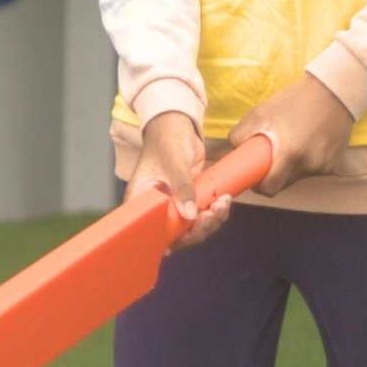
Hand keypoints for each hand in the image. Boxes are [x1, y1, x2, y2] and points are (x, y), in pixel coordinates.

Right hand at [127, 112, 230, 249]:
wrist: (177, 126)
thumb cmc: (165, 140)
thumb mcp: (173, 163)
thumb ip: (182, 188)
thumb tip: (189, 214)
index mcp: (143, 200)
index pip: (150, 230)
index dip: (167, 240)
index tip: (186, 236)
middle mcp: (157, 207)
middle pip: (176, 235)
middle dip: (197, 229)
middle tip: (210, 215)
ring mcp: (175, 205)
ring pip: (193, 228)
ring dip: (211, 221)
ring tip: (221, 204)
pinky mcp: (189, 200)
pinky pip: (203, 216)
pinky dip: (216, 212)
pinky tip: (224, 200)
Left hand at [231, 73, 354, 194]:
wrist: (334, 91)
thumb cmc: (294, 100)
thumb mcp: (261, 112)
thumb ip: (241, 134)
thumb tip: (234, 151)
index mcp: (290, 153)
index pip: (270, 188)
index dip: (260, 186)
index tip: (255, 178)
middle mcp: (309, 164)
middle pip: (284, 184)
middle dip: (273, 176)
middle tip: (269, 158)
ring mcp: (324, 166)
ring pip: (298, 177)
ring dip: (290, 167)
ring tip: (290, 143)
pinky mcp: (334, 163)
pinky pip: (312, 170)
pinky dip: (305, 161)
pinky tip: (306, 142)